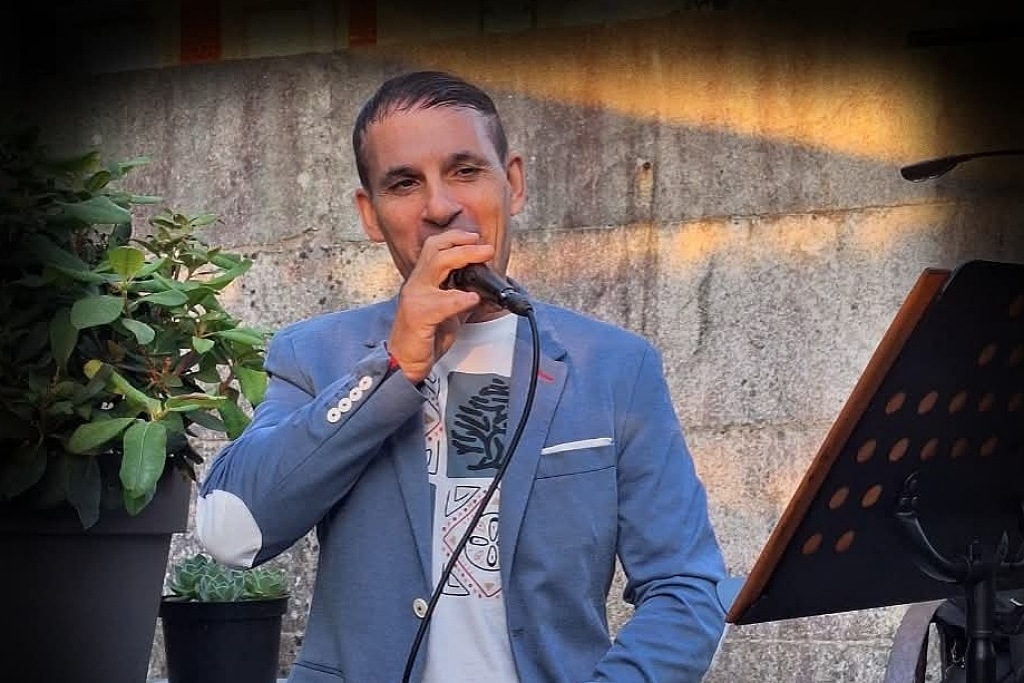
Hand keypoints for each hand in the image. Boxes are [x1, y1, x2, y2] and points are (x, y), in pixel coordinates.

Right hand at [387, 231, 493, 382]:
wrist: (404, 362)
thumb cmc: (424, 337)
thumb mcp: (449, 313)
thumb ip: (464, 298)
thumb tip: (488, 292)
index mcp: (423, 280)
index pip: (434, 247)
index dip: (455, 238)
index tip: (476, 238)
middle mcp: (416, 283)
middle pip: (436, 249)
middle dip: (463, 243)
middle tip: (486, 247)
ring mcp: (415, 297)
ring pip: (437, 264)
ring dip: (464, 257)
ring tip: (484, 259)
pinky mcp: (418, 315)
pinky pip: (442, 302)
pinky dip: (460, 298)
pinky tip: (473, 299)